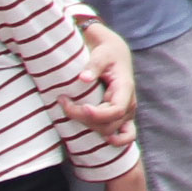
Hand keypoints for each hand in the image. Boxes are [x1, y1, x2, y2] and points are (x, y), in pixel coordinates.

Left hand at [63, 20, 136, 145]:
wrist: (114, 49)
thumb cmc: (107, 50)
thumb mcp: (102, 52)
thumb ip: (93, 65)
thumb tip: (84, 78)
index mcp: (125, 87)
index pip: (115, 111)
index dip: (96, 115)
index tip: (78, 107)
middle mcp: (128, 102)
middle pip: (109, 124)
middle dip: (84, 118)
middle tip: (63, 102)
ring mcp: (126, 110)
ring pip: (110, 130)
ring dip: (90, 126)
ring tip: (71, 111)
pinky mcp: (121, 115)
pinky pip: (127, 134)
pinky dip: (118, 141)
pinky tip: (105, 140)